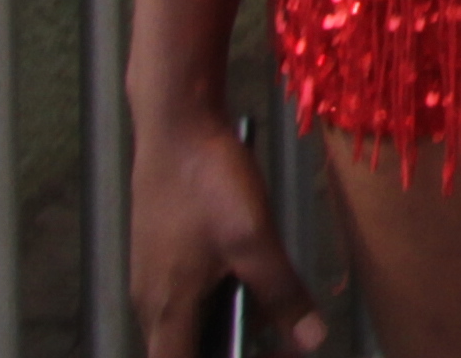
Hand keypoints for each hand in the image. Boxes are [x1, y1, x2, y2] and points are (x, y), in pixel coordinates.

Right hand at [128, 95, 321, 357]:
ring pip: (185, 322)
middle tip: (275, 344)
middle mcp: (149, 300)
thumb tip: (311, 341)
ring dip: (223, 326)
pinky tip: (247, 277)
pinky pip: (184, 295)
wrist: (177, 125)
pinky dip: (215, 300)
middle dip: (228, 352)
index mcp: (165, 308)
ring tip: (269, 317)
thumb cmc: (209, 180)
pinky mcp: (159, 252)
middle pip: (182, 349)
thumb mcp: (254, 239)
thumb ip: (281, 293)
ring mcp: (150, 275)